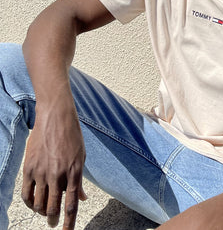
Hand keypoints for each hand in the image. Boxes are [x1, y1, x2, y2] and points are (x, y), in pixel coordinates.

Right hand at [21, 105, 86, 228]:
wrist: (56, 116)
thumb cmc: (72, 135)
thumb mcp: (81, 156)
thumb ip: (79, 180)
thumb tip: (82, 198)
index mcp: (74, 171)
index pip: (71, 205)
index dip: (69, 223)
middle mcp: (58, 174)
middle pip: (53, 208)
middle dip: (53, 220)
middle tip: (53, 223)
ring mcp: (42, 171)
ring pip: (39, 203)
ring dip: (42, 212)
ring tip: (44, 213)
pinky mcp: (29, 168)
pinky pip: (27, 194)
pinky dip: (30, 203)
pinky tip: (34, 203)